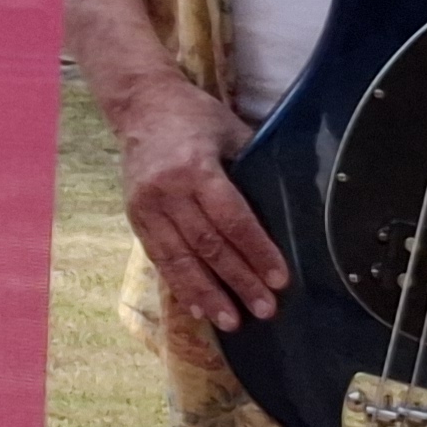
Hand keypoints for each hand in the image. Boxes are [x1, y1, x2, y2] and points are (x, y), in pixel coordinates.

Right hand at [110, 82, 283, 339]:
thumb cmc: (194, 116)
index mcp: (196, 166)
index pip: (231, 218)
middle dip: (239, 280)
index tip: (279, 279)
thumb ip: (253, 163)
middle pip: (208, 245)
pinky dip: (180, 285)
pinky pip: (160, 258)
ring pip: (181, 259)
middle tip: (264, 309)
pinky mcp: (135, 217)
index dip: (256, 250)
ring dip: (208, 294)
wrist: (140, 105)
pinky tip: (199, 308)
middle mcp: (168, 190)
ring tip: (232, 321)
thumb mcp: (229, 129)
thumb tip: (290, 199)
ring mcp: (148, 206)